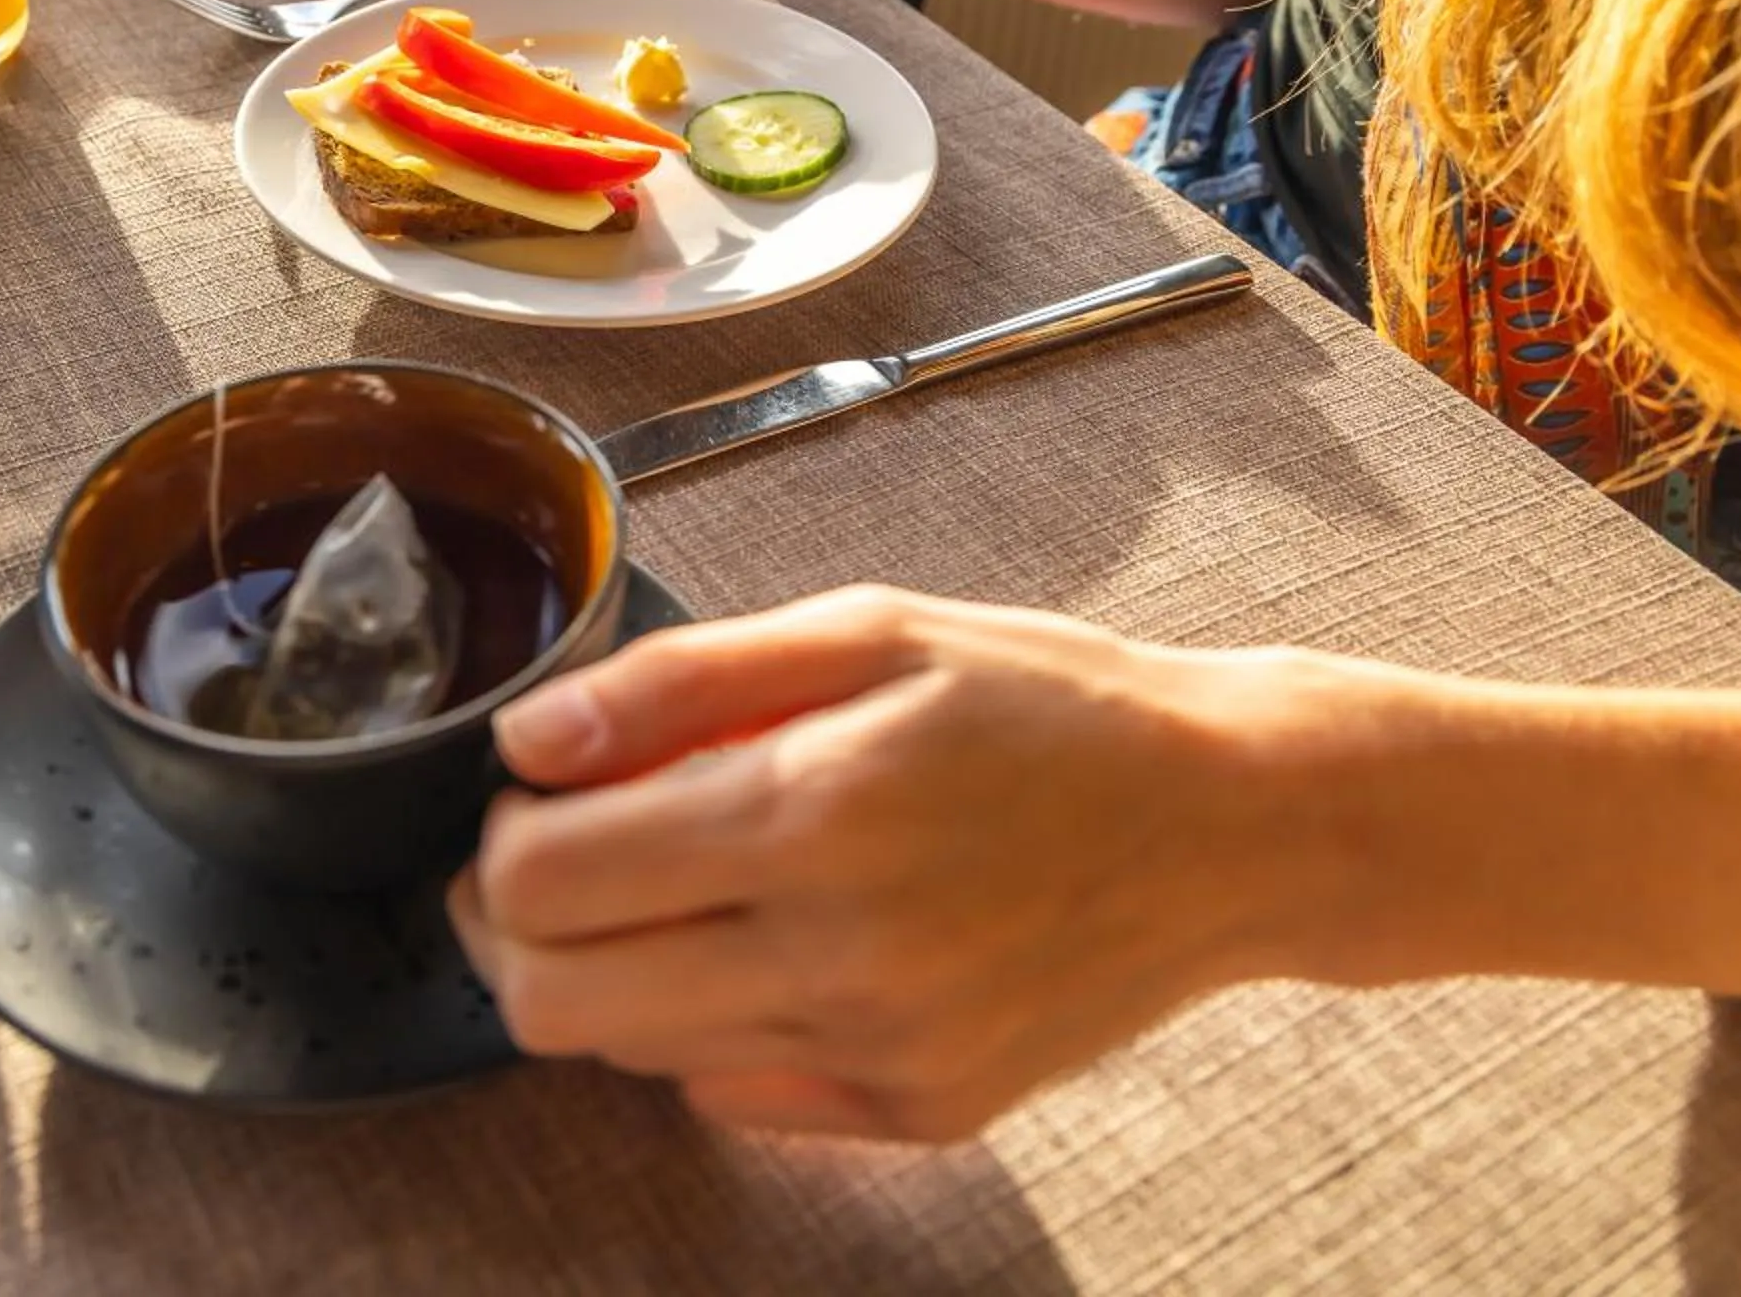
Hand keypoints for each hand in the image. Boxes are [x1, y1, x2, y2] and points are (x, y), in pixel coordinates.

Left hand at [447, 587, 1320, 1141]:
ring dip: (615, 973)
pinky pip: (735, 1096)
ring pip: (632, 1056)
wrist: (1236, 824)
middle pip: (549, 1004)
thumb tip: (529, 736)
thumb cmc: (1050, 704)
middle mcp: (839, 955)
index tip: (542, 795)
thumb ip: (682, 679)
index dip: (504, 837)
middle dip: (516, 928)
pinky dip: (714, 1026)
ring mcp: (881, 1053)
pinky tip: (774, 948)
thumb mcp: (874, 629)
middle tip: (561, 860)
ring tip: (686, 888)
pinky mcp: (921, 1113)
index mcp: (813, 810)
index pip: (538, 883)